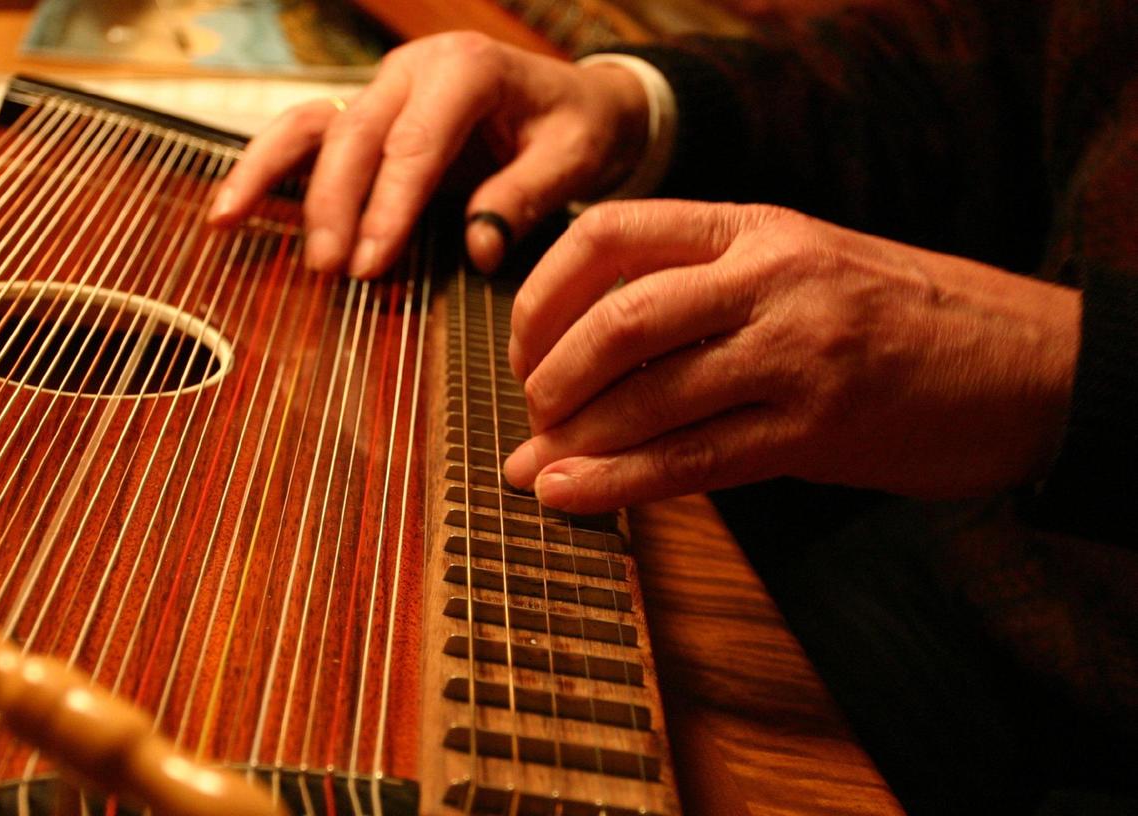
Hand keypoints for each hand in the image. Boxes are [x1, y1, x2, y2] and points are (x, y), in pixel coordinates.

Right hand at [206, 32, 649, 278]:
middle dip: (334, 203)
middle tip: (329, 268)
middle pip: (355, 133)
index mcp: (468, 68)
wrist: (576, 103)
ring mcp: (383, 89)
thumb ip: (524, 199)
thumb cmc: (576, 129)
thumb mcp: (573, 159)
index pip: (416, 141)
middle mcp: (414, 70)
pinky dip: (267, 169)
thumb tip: (477, 251)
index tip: (370, 262)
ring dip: (272, 175)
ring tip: (230, 219)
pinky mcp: (366, 114)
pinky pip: (306, 136)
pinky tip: (231, 207)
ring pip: (312, 123)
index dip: (389, 205)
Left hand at [502, 201, 1080, 512]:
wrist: (1029, 365)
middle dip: (549, 374)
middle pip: (616, 318)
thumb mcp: (799, 265)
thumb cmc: (897, 316)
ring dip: (574, 438)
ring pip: (649, 396)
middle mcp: (772, 277)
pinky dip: (618, 483)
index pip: (609, 233)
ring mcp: (797, 353)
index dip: (542, 293)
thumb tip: (578, 352)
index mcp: (755, 225)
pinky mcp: (818, 430)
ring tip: (534, 466)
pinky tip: (568, 496)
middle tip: (532, 412)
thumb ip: (701, 290)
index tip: (524, 345)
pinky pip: (693, 461)